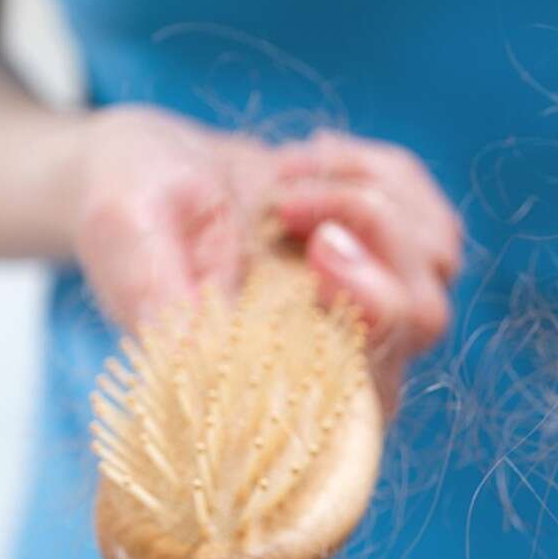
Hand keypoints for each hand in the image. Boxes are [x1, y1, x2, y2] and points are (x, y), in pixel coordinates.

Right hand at [71, 106, 461, 409]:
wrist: (155, 168)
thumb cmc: (133, 207)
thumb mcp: (122, 234)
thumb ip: (152, 293)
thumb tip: (194, 351)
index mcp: (280, 384)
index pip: (366, 393)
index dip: (367, 326)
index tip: (319, 253)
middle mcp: (346, 357)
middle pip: (422, 320)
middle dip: (372, 241)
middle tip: (289, 202)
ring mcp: (384, 304)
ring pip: (435, 261)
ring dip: (362, 197)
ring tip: (281, 180)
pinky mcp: (402, 254)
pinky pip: (432, 214)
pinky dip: (377, 172)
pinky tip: (309, 165)